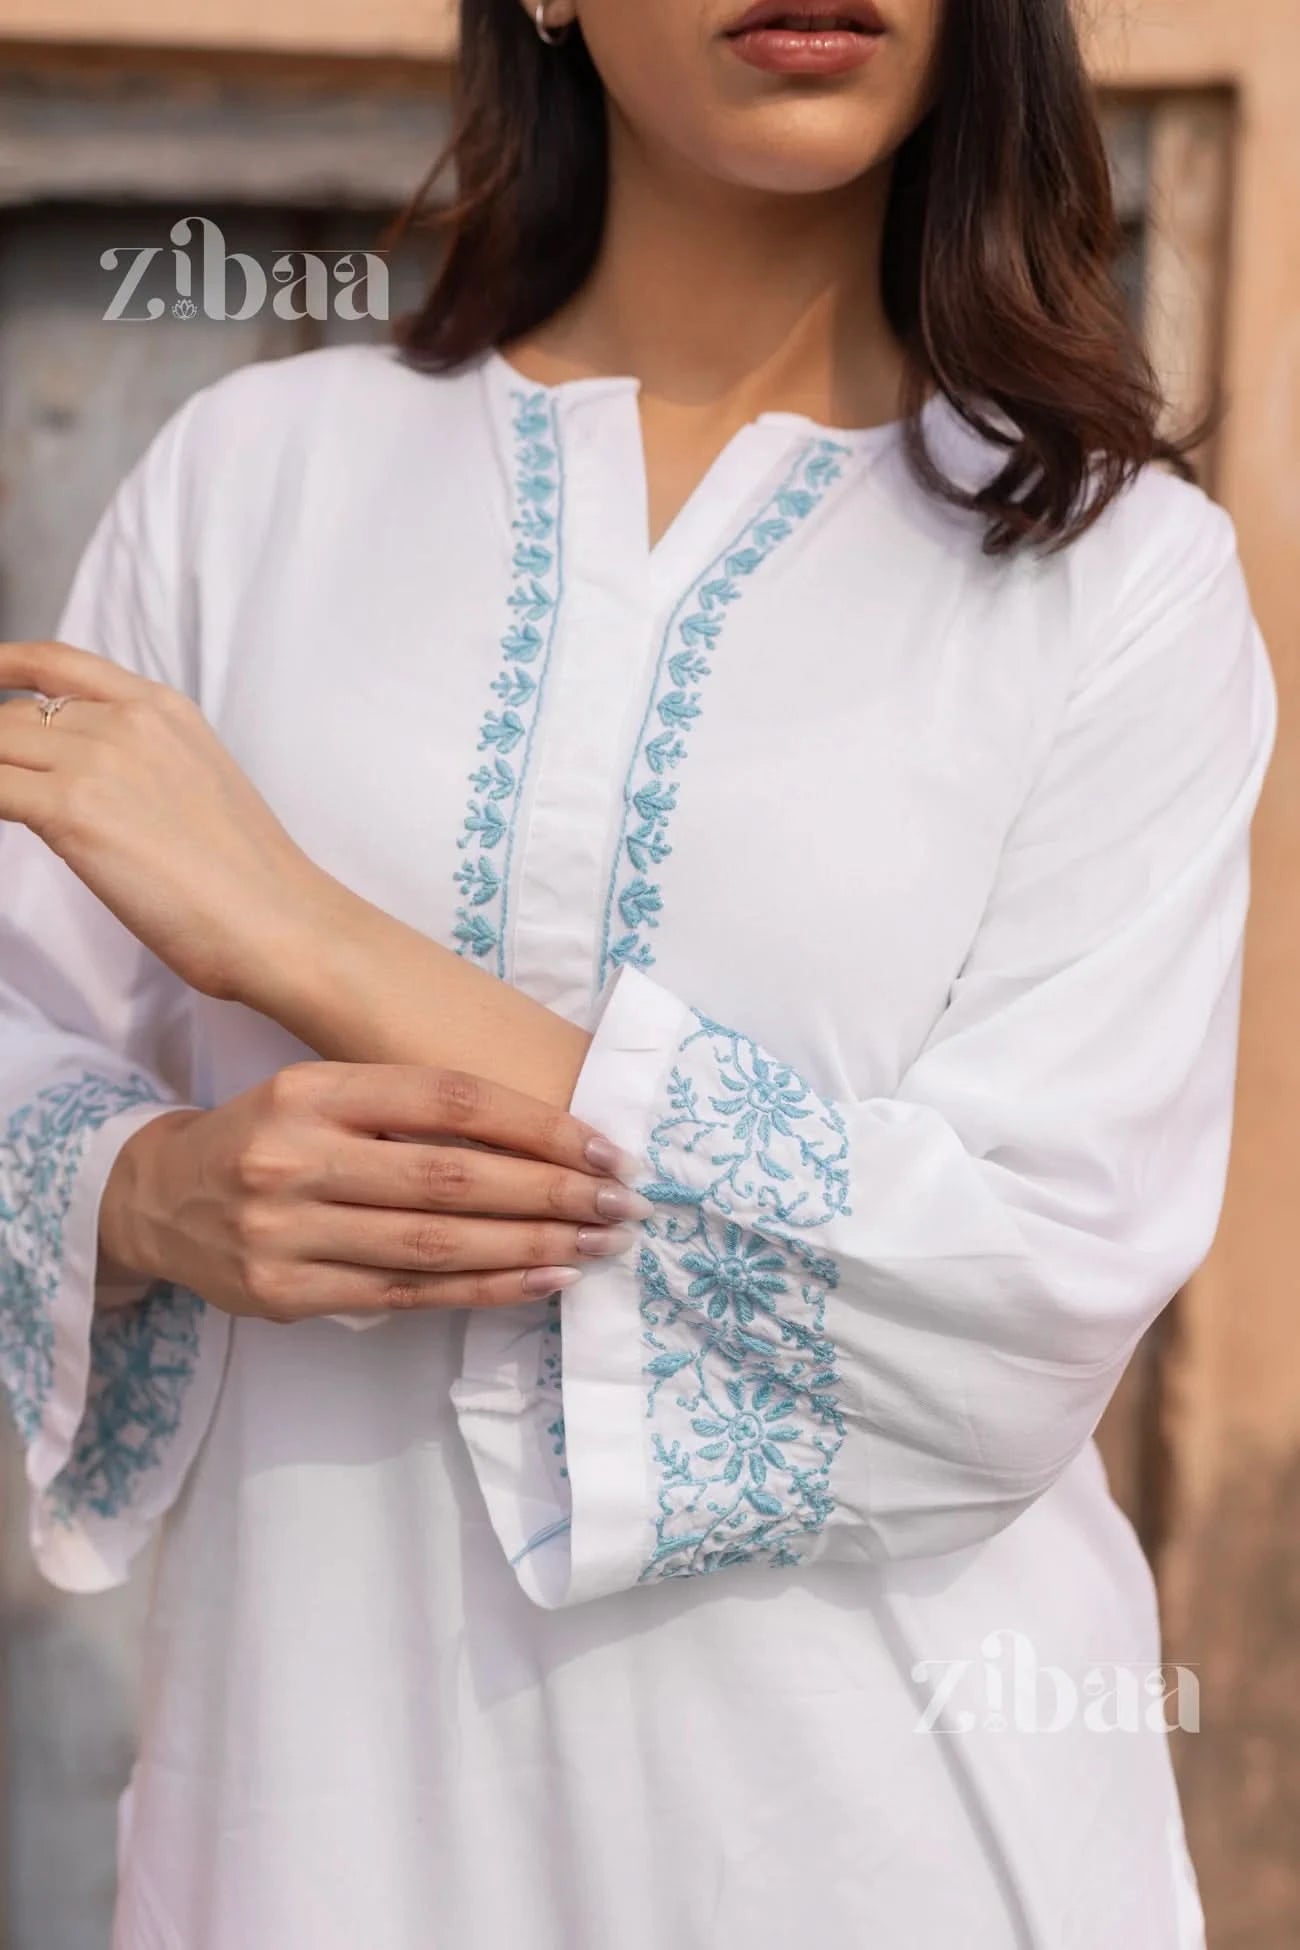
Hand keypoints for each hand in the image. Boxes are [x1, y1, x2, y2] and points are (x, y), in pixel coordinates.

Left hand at [0, 640, 328, 1000]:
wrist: (276, 920)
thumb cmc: (247, 879)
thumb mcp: (198, 785)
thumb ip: (138, 763)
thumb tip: (82, 784)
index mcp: (161, 708)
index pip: (56, 665)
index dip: (0, 665)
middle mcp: (126, 720)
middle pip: (13, 717)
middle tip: (5, 790)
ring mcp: (96, 760)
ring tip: (4, 804)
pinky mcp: (71, 809)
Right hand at [100, 1059, 648, 1322]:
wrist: (162, 1201)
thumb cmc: (272, 1137)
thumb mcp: (321, 1093)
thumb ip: (410, 1105)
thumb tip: (546, 1130)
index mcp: (313, 1089)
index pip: (448, 1099)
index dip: (536, 1123)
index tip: (603, 1145)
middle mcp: (296, 1157)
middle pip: (452, 1177)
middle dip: (552, 1191)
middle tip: (622, 1202)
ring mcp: (288, 1232)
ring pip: (436, 1244)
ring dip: (533, 1246)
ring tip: (601, 1243)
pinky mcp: (289, 1294)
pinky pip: (408, 1294)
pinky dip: (486, 1289)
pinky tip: (546, 1279)